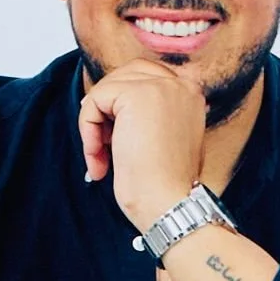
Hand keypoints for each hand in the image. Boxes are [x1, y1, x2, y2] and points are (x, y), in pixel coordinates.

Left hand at [77, 57, 206, 230]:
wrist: (169, 205)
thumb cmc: (166, 186)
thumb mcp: (166, 140)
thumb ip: (151, 116)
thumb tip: (114, 109)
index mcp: (191, 94)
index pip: (145, 79)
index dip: (120, 105)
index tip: (110, 136)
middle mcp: (181, 84)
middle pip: (125, 76)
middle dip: (106, 108)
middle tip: (101, 145)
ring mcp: (160, 86)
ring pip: (108, 88)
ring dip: (95, 122)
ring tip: (101, 158)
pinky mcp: (136, 95)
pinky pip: (95, 100)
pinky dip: (88, 129)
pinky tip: (98, 157)